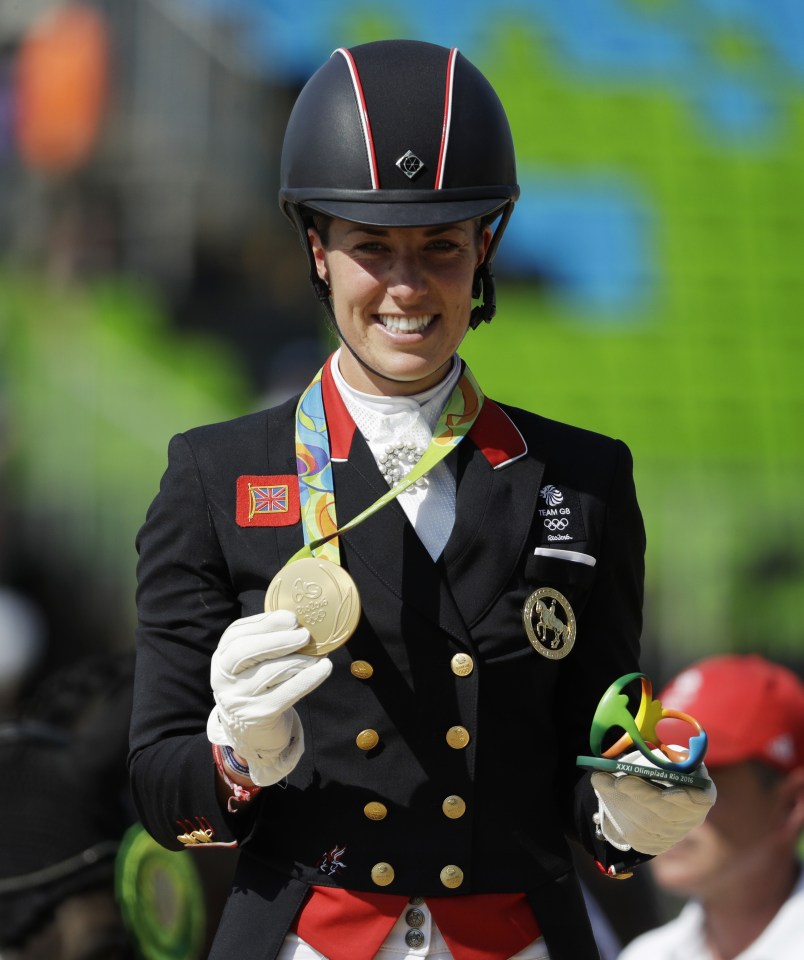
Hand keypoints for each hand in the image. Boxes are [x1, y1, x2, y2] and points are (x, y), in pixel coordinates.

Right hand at [207, 609, 331, 785]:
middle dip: (277, 639)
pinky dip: (308, 679)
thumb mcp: (251, 664)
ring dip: (298, 660)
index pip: (236, 634)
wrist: (250, 733)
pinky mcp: (260, 716)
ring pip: (269, 672)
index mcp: (222, 658)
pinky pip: (287, 693)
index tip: (291, 617)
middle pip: (244, 651)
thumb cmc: (257, 687)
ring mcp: (239, 699)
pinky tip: (324, 668)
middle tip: (304, 634)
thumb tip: (296, 620)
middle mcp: (224, 678)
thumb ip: (266, 641)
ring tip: (317, 654)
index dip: (264, 623)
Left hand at [591, 749, 716, 854]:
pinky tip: (605, 792)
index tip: (666, 793)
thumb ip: (663, 756)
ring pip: (646, 824)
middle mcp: (690, 817)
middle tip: (619, 780)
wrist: (645, 786)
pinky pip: (634, 833)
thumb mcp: (664, 754)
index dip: (686, 798)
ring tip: (601, 779)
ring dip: (620, 800)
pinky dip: (615, 811)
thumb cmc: (659, 765)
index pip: (701, 799)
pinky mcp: (652, 843)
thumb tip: (658, 756)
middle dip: (641, 795)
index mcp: (701, 791)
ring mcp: (672, 834)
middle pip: (667, 812)